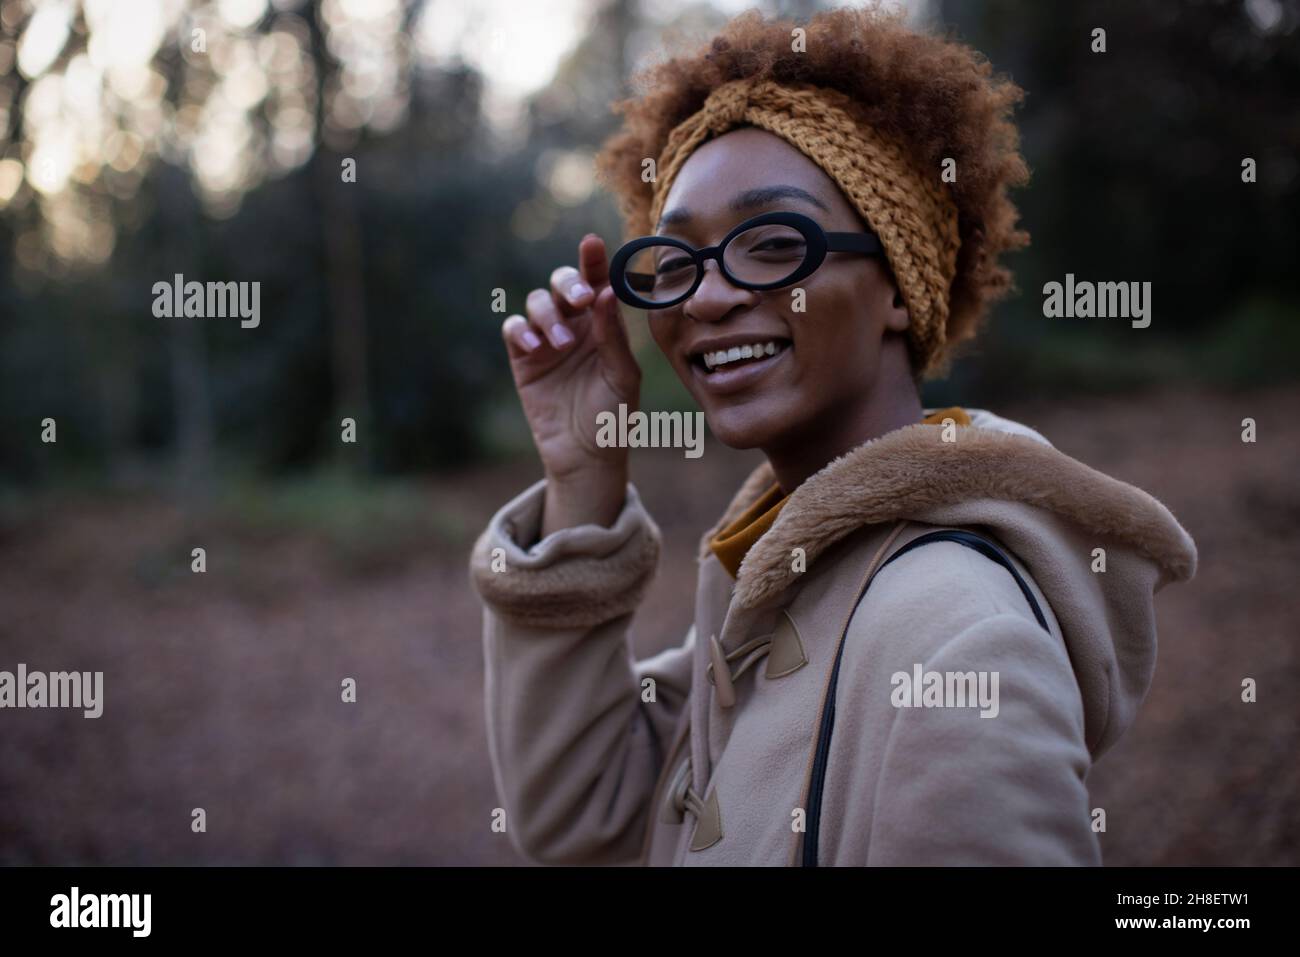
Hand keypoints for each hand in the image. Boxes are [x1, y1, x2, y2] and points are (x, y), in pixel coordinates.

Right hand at [500, 234, 641, 530]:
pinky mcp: (523, 358)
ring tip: (559, 343)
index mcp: (602, 324)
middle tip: (579, 299)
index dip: (593, 260)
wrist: (586, 455)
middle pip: (562, 284)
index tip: (592, 243)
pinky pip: (514, 330)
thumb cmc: (613, 416)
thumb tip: (605, 292)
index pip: (597, 282)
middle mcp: (574, 325)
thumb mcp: (622, 375)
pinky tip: (535, 346)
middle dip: (568, 283)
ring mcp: (546, 340)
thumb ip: (613, 335)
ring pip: (536, 303)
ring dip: (547, 316)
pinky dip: (521, 331)